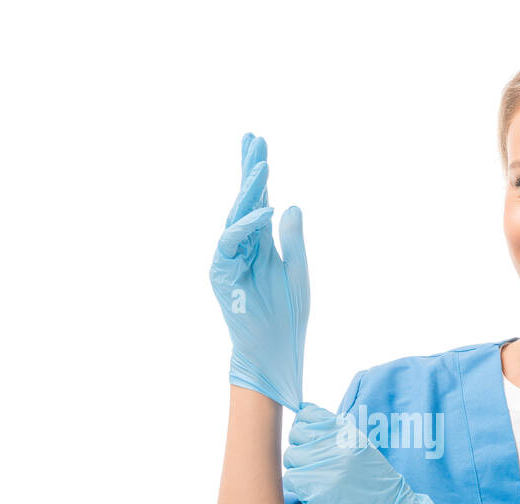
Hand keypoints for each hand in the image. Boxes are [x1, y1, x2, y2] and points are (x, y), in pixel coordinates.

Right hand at [208, 132, 309, 410]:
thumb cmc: (287, 315)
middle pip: (244, 200)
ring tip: (263, 166)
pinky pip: (232, 243)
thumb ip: (293, 240)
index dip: (257, 172)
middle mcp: (242, 246)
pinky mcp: (221, 274)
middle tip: (253, 138)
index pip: (258, 200)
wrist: (275, 349)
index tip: (258, 142)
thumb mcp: (297, 271)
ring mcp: (229, 258)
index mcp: (261, 242)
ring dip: (249, 191)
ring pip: (236, 216)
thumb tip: (290, 205)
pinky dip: (248, 226)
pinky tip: (266, 211)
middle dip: (248, 169)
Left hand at [282, 402, 436, 503]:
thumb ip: (334, 432)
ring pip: (290, 456)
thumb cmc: (373, 480)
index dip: (303, 423)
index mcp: (347, 432)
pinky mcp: (315, 490)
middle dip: (299, 445)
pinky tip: (314, 489)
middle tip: (310, 459)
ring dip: (298, 466)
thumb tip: (303, 414)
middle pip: (295, 434)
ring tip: (315, 476)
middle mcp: (335, 446)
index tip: (305, 432)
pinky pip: (291, 479)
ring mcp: (324, 467)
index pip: (308, 414)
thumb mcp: (360, 446)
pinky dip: (298, 484)